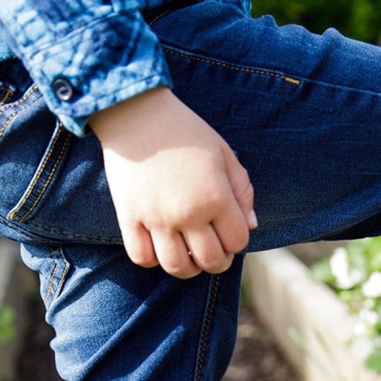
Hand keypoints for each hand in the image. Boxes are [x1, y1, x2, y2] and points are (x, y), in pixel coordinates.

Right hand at [90, 87, 255, 278]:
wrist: (136, 112)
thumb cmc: (185, 132)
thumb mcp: (224, 154)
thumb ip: (242, 191)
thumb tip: (251, 226)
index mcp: (216, 197)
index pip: (237, 242)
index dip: (237, 242)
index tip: (228, 232)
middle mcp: (188, 213)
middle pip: (211, 262)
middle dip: (218, 261)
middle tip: (211, 248)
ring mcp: (157, 218)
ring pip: (177, 268)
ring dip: (188, 267)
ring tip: (187, 252)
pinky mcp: (129, 217)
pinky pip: (142, 258)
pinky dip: (153, 259)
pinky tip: (158, 246)